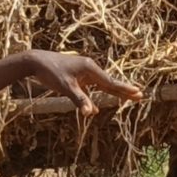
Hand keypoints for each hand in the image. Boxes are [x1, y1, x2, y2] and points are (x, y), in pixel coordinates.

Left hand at [21, 51, 142, 115]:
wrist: (36, 62)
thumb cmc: (51, 72)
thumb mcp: (65, 87)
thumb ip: (79, 100)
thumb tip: (90, 114)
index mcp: (90, 68)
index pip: (111, 82)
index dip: (125, 89)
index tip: (138, 92)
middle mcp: (90, 69)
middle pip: (110, 83)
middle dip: (124, 90)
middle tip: (140, 95)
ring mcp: (84, 73)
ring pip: (102, 85)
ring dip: (113, 93)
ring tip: (127, 97)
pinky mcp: (77, 77)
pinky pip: (90, 88)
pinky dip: (96, 97)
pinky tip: (95, 109)